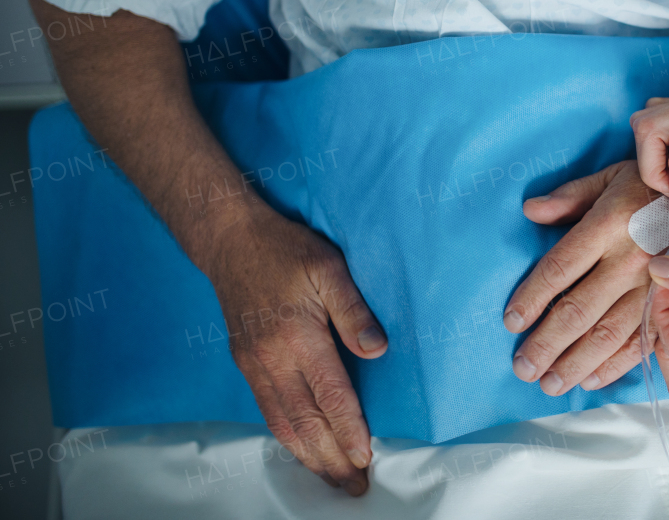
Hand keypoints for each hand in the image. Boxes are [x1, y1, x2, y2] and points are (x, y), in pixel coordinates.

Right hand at [201, 208, 386, 494]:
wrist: (230, 241)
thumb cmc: (284, 249)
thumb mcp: (328, 267)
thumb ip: (353, 310)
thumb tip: (377, 349)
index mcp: (297, 337)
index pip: (330, 396)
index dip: (349, 431)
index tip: (366, 457)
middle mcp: (272, 359)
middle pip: (305, 423)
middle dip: (330, 459)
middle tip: (355, 487)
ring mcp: (254, 365)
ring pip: (281, 424)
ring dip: (308, 457)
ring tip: (331, 480)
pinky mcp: (245, 364)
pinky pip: (267, 411)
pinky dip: (286, 438)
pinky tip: (302, 449)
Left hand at [503, 161, 663, 394]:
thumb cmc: (654, 187)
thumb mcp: (611, 178)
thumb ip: (570, 197)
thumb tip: (530, 210)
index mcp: (608, 225)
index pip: (560, 268)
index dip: (532, 298)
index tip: (511, 322)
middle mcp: (630, 260)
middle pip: (579, 310)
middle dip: (546, 344)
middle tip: (522, 368)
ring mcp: (655, 286)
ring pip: (609, 333)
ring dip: (576, 362)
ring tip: (549, 384)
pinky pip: (644, 340)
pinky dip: (616, 364)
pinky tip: (591, 379)